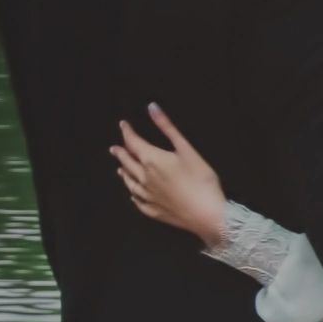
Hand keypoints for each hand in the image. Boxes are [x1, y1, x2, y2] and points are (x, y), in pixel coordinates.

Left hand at [112, 104, 228, 247]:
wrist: (207, 214)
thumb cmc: (201, 180)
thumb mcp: (187, 149)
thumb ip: (167, 127)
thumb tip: (151, 107)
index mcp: (151, 160)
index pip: (133, 142)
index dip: (127, 132)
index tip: (123, 125)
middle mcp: (144, 178)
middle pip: (127, 162)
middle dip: (121, 152)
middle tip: (115, 148)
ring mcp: (147, 196)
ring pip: (129, 182)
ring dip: (123, 173)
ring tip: (120, 169)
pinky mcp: (153, 211)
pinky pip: (138, 201)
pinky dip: (133, 194)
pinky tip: (133, 194)